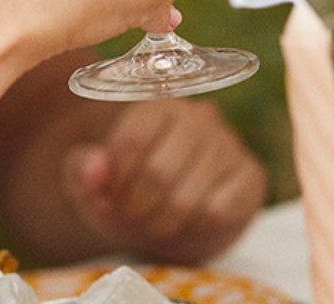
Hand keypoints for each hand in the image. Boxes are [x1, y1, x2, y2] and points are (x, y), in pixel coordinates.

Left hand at [60, 99, 266, 264]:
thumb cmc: (131, 193)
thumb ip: (83, 171)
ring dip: (162, 225)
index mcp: (159, 105)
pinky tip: (189, 222)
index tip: (109, 201)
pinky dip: (195, 229)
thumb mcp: (96, 185)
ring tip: (156, 224)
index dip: (114, 184)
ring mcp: (229, 143)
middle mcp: (200, 116)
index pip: (133, 141)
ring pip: (187, 198)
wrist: (175, 217)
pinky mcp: (251, 175)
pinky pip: (218, 212)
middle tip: (132, 219)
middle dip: (136, 209)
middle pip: (159, 172)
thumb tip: (97, 165)